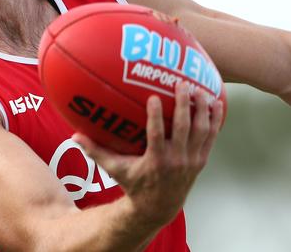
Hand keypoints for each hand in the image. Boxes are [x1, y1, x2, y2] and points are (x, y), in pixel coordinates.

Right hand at [72, 82, 223, 227]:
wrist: (158, 206)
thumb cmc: (134, 183)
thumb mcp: (115, 169)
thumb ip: (96, 152)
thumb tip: (74, 135)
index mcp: (155, 160)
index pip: (156, 136)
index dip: (156, 116)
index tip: (154, 97)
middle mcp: (176, 160)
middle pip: (184, 129)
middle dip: (184, 105)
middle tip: (182, 84)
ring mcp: (191, 160)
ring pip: (201, 131)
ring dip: (202, 109)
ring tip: (200, 89)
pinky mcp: (201, 160)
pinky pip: (211, 137)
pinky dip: (215, 120)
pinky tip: (217, 103)